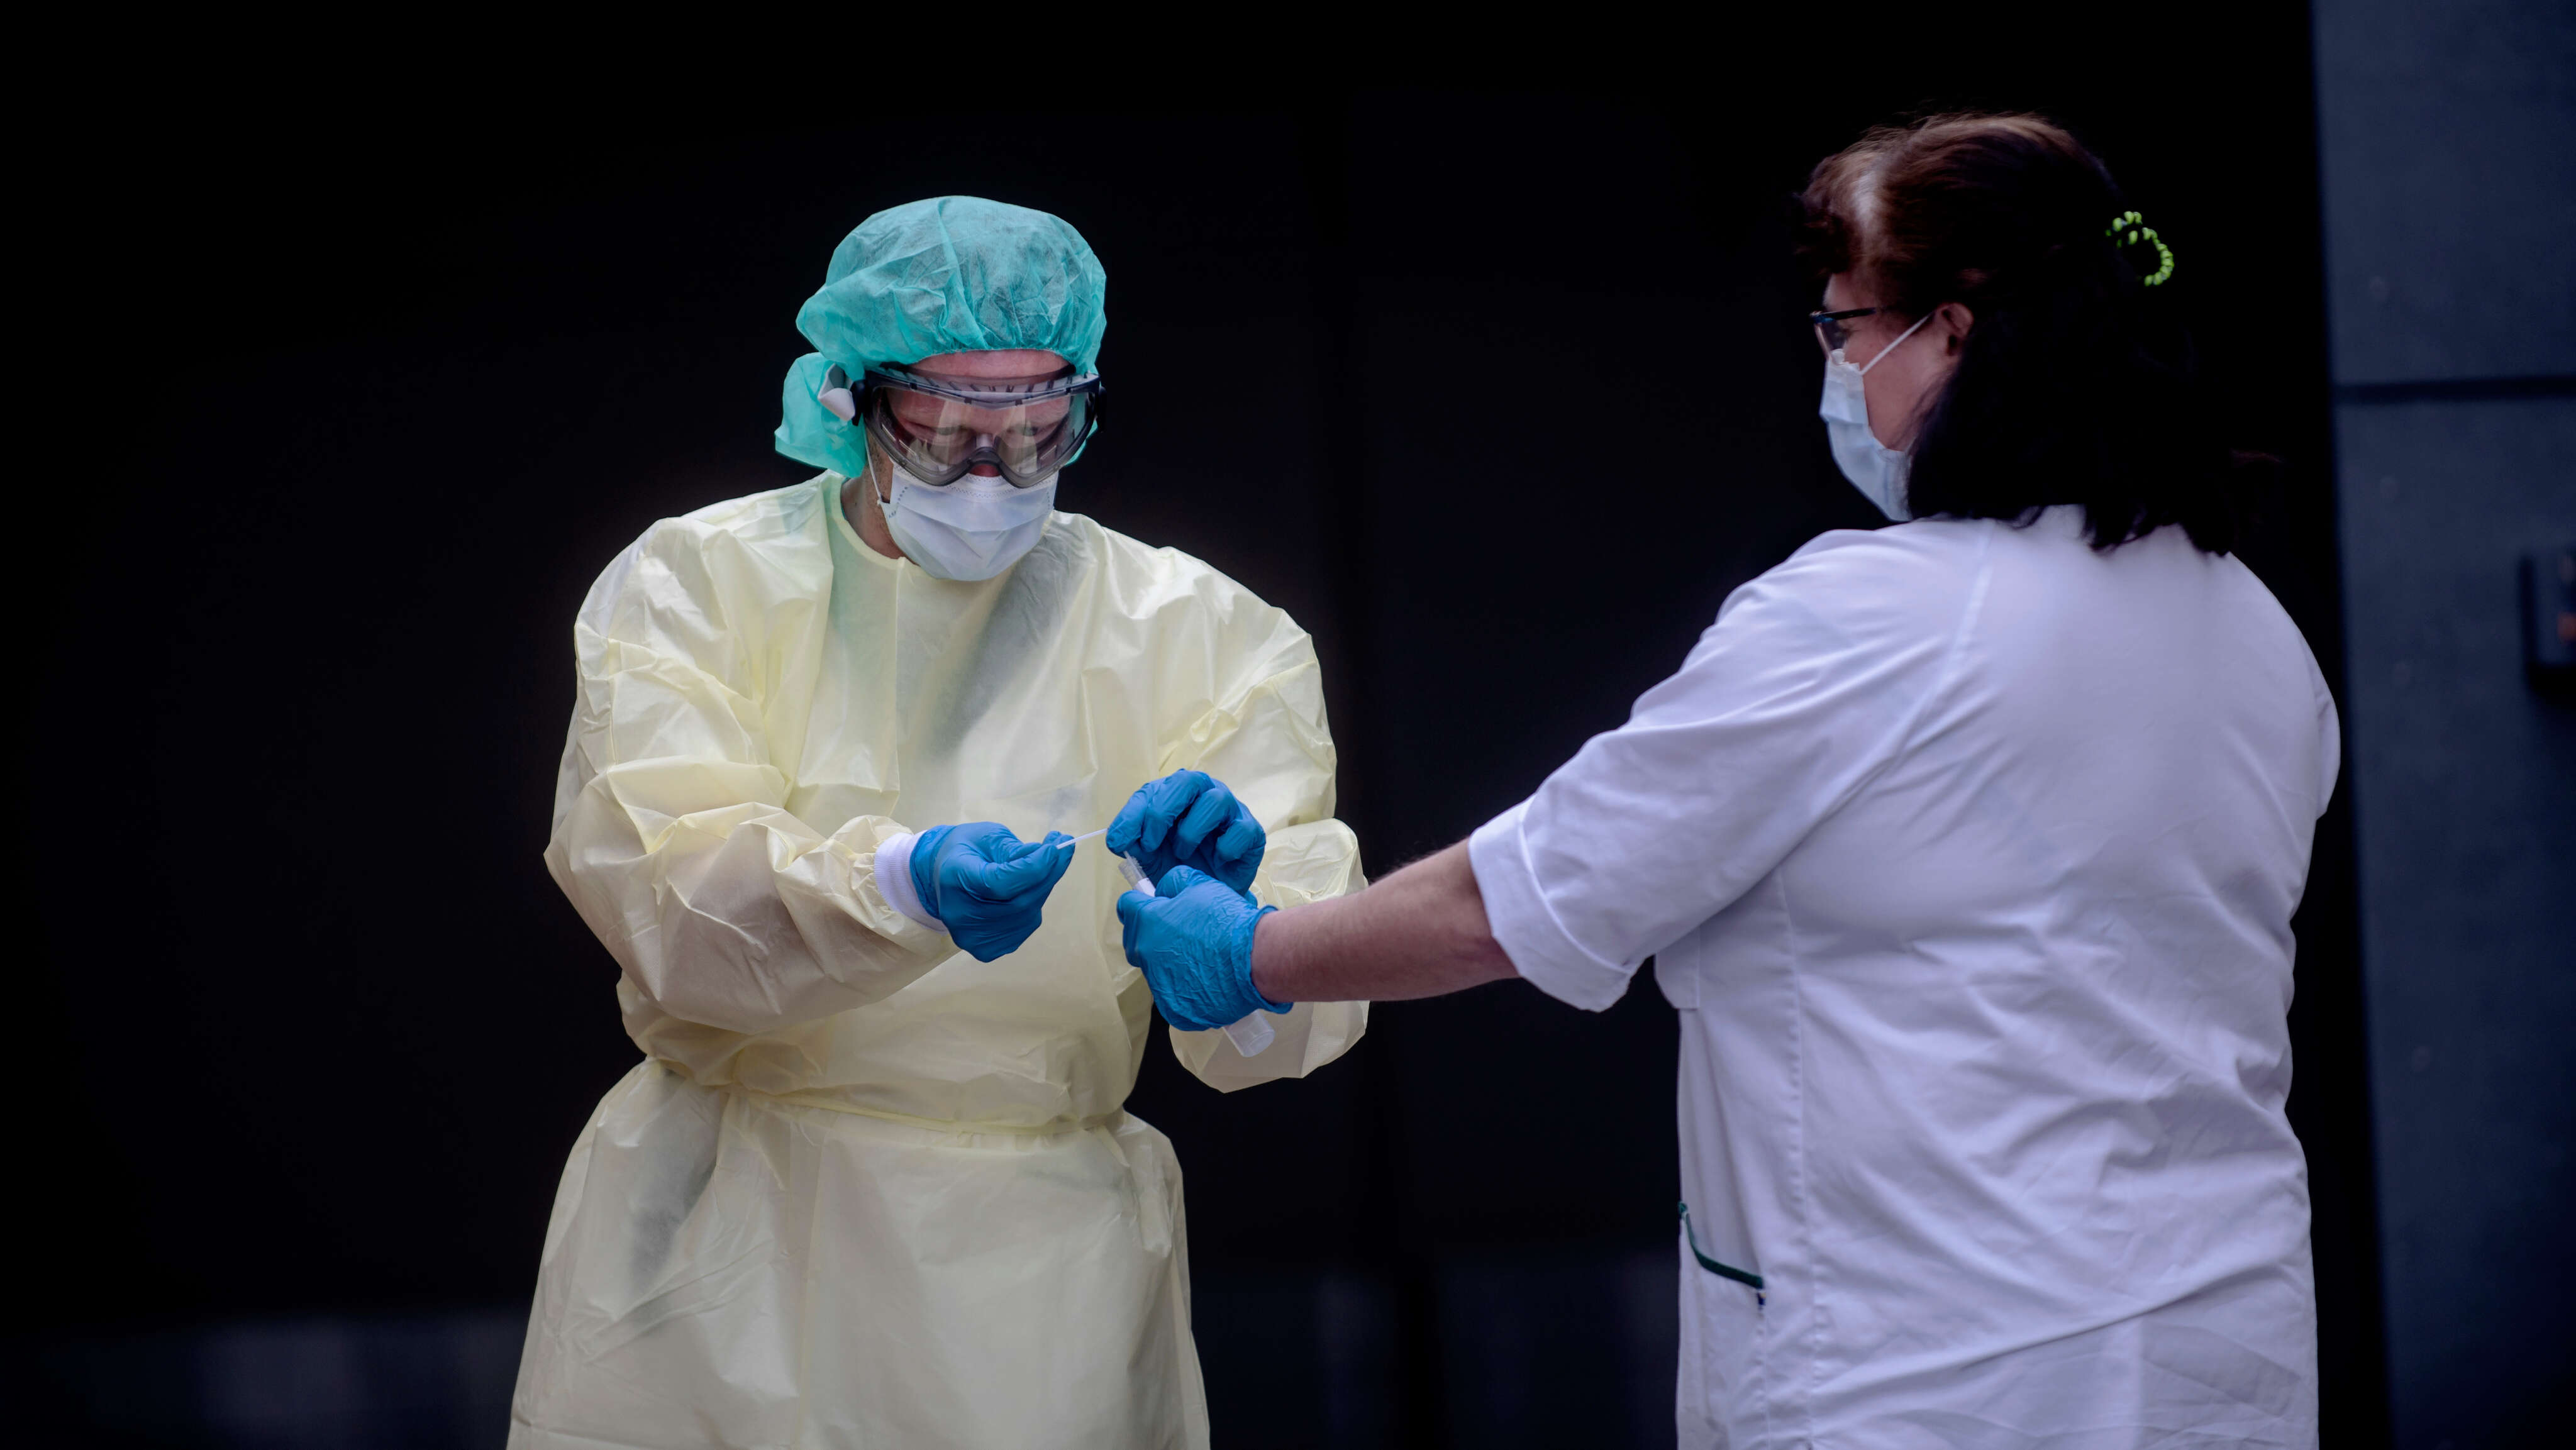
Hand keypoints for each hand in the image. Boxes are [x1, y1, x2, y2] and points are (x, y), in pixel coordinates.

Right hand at [910, 822, 1073, 961]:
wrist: (942, 877)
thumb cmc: (968, 850)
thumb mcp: (988, 836)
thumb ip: (1015, 849)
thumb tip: (1048, 856)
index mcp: (954, 878)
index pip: (1000, 883)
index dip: (1033, 868)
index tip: (1055, 847)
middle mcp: (960, 915)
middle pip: (1019, 902)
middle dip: (1048, 874)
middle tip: (1064, 847)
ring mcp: (973, 937)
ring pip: (1026, 915)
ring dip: (1043, 888)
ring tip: (1045, 864)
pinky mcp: (986, 950)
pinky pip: (1024, 925)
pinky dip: (1034, 904)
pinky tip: (1028, 888)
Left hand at [1106, 770, 1266, 893]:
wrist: (1210, 897)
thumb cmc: (1180, 867)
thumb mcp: (1150, 857)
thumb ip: (1134, 844)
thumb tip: (1118, 838)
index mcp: (1176, 795)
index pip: (1153, 790)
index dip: (1134, 814)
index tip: (1120, 841)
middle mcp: (1204, 794)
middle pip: (1188, 781)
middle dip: (1162, 812)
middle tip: (1151, 843)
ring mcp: (1231, 810)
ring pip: (1216, 800)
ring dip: (1191, 830)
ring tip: (1182, 854)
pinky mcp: (1252, 831)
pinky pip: (1241, 830)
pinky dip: (1224, 847)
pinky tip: (1216, 861)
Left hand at [1116, 866, 1287, 1030]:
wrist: (1255, 958)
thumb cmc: (1227, 919)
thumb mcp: (1200, 884)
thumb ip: (1174, 882)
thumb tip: (1163, 892)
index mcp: (1147, 922)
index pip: (1127, 907)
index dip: (1141, 902)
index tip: (1154, 904)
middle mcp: (1146, 955)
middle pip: (1136, 941)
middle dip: (1150, 933)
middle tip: (1179, 931)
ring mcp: (1159, 985)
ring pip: (1156, 970)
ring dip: (1170, 963)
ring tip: (1200, 958)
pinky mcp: (1175, 1009)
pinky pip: (1173, 997)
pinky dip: (1185, 989)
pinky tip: (1206, 981)